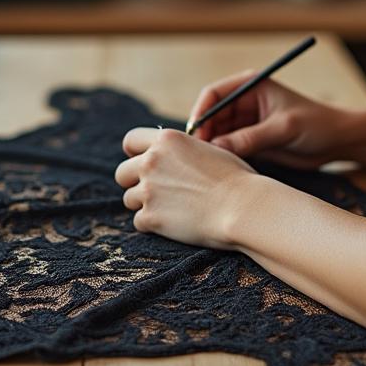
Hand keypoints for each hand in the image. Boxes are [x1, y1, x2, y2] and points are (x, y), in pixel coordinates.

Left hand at [117, 127, 256, 248]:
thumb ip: (181, 151)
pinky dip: (153, 225)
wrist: (244, 207)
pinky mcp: (150, 217)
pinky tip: (176, 223)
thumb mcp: (208, 150)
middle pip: (122, 173)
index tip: (144, 164)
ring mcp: (148, 190)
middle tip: (157, 192)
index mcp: (167, 140)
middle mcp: (152, 161)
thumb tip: (170, 157)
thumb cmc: (236, 179)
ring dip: (146, 205)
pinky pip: (139, 222)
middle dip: (135, 182)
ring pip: (130, 199)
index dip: (135, 154)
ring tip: (174, 209)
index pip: (130, 141)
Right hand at [188, 70, 348, 170]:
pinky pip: (230, 149)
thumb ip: (251, 137)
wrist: (338, 142)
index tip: (196, 133)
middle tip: (200, 155)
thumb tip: (217, 147)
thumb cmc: (317, 124)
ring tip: (211, 165)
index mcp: (251, 86)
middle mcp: (245, 103)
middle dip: (205, 134)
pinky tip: (224, 170)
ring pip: (218, 135)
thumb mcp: (283, 128)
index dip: (201, 112)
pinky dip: (225, 158)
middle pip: (212, 117)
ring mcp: (248, 123)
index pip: (214, 94)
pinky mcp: (252, 142)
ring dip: (213, 148)